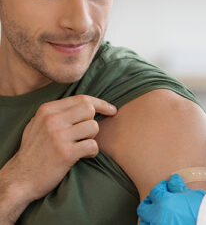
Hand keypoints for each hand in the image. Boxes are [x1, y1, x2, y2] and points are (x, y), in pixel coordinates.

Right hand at [0, 95, 116, 203]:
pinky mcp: (66, 153)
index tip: (112, 110)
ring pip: (93, 127)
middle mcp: (52, 120)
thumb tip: (87, 104)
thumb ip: (59, 112)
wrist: (20, 179)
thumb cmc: (35, 151)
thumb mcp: (39, 124)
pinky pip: (93, 145)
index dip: (101, 103)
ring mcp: (58, 136)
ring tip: (82, 146)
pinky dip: (92, 152)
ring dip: (92, 138)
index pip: (82, 99)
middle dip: (93, 121)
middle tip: (88, 133)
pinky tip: (83, 156)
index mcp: (47, 110)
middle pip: (89, 109)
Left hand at [137, 174, 205, 224]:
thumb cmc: (203, 209)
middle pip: (144, 209)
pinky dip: (155, 224)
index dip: (160, 188)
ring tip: (155, 215)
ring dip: (148, 218)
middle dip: (149, 203)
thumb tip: (173, 180)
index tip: (165, 187)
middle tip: (156, 200)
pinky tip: (161, 221)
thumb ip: (177, 187)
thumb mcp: (189, 194)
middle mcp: (159, 217)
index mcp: (164, 203)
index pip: (154, 193)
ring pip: (145, 223)